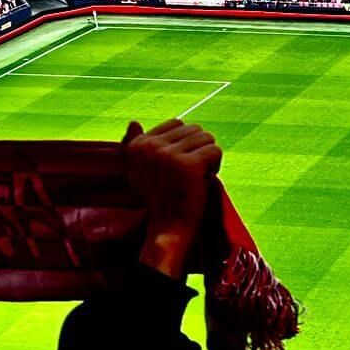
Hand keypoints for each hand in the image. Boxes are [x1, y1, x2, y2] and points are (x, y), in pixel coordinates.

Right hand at [124, 119, 222, 277]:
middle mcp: (150, 147)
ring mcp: (169, 155)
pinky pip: (215, 151)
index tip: (181, 164)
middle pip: (193, 129)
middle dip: (199, 148)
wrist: (167, 227)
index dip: (186, 142)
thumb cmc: (158, 200)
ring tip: (198, 175)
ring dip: (208, 156)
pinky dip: (216, 164)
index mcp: (138, 145)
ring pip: (206, 138)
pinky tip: (205, 179)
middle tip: (192, 172)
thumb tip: (134, 121)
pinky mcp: (188, 165)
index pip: (176, 123)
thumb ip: (135, 145)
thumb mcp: (139, 170)